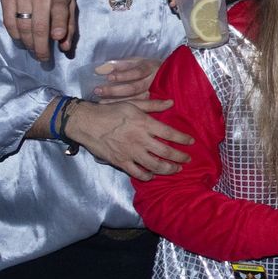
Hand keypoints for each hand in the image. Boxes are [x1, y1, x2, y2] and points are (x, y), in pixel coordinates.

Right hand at [0, 0, 78, 60]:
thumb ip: (69, 22)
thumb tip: (65, 47)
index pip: (60, 10)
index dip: (59, 26)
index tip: (57, 39)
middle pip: (39, 24)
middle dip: (41, 46)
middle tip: (43, 59)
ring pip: (22, 26)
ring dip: (28, 43)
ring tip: (33, 50)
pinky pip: (8, 21)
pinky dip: (15, 35)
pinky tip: (21, 40)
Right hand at [63, 98, 191, 180]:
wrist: (86, 122)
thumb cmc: (110, 111)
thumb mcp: (132, 104)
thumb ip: (153, 105)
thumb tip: (171, 102)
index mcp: (145, 124)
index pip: (171, 134)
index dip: (183, 139)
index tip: (191, 142)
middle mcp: (141, 139)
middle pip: (167, 152)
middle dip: (180, 158)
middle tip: (187, 160)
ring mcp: (131, 152)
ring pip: (155, 165)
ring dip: (168, 169)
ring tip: (175, 169)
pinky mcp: (121, 162)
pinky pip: (137, 173)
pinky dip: (147, 176)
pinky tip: (153, 175)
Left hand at [89, 57, 162, 101]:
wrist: (170, 77)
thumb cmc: (148, 67)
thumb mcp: (138, 61)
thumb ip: (122, 64)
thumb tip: (102, 68)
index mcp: (151, 67)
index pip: (137, 72)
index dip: (123, 75)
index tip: (108, 77)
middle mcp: (153, 81)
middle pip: (134, 88)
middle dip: (115, 90)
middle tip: (98, 90)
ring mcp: (154, 93)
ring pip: (135, 99)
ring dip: (117, 100)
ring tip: (101, 101)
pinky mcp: (152, 103)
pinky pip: (137, 107)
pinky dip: (124, 107)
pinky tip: (112, 108)